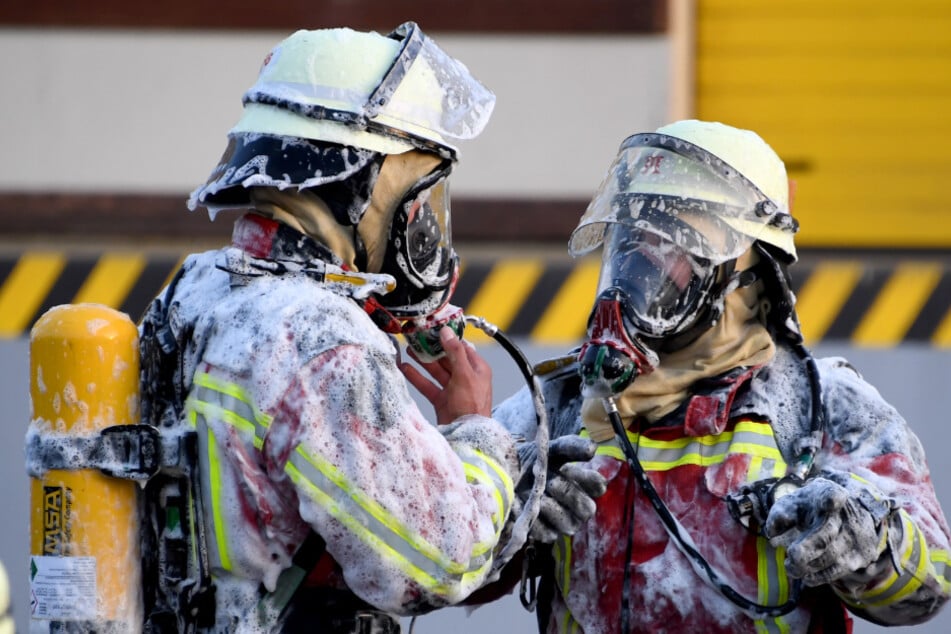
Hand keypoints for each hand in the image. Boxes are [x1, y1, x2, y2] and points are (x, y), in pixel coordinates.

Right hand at [400, 326, 492, 424]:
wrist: (466, 434)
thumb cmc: (472, 405)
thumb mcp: (464, 374)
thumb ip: (455, 352)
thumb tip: (446, 331)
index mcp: (477, 368)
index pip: (461, 347)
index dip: (447, 337)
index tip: (433, 328)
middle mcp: (466, 377)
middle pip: (446, 358)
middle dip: (432, 349)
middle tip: (417, 338)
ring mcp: (453, 389)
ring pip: (436, 371)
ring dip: (423, 361)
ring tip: (409, 349)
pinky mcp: (442, 400)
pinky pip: (428, 385)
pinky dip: (417, 377)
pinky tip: (405, 368)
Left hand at [520, 435, 607, 543]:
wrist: (508, 473)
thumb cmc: (537, 460)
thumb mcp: (553, 449)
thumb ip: (572, 447)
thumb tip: (592, 448)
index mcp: (589, 486)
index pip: (598, 486)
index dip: (584, 477)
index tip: (565, 467)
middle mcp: (583, 509)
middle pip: (585, 507)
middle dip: (564, 491)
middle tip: (547, 480)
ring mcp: (567, 525)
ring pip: (566, 522)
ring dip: (547, 504)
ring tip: (531, 490)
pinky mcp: (549, 535)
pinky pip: (546, 532)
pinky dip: (531, 517)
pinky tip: (520, 502)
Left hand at [764, 473, 891, 585]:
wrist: (851, 512)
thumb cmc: (813, 507)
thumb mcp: (796, 502)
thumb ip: (781, 512)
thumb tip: (771, 532)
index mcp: (829, 494)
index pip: (832, 495)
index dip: (832, 499)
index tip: (832, 500)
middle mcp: (846, 515)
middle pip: (826, 534)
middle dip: (806, 549)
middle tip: (790, 556)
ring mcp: (856, 535)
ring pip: (831, 556)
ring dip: (808, 566)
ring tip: (791, 567)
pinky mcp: (861, 554)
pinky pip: (840, 569)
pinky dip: (820, 576)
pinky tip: (806, 577)